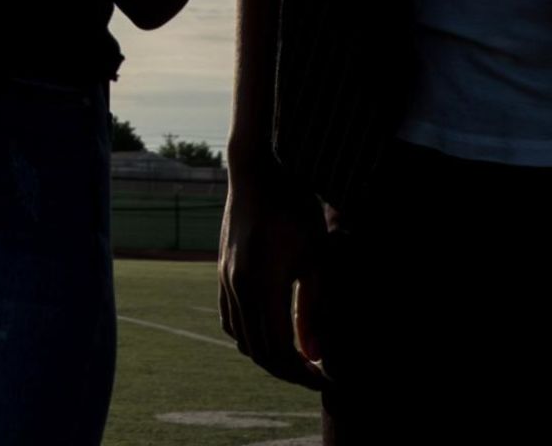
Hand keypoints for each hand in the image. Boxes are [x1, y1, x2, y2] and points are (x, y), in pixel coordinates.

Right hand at [218, 162, 327, 390]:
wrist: (258, 171)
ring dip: (269, 357)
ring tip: (299, 358)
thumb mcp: (316, 258)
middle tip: (318, 375)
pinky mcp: (223, 273)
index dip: (304, 374)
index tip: (328, 380)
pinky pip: (230, 320)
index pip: (280, 353)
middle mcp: (237, 290)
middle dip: (289, 372)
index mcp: (262, 288)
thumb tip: (314, 356)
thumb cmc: (295, 209)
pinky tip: (272, 333)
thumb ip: (314, 310)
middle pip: (259, 353)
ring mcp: (226, 281)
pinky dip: (250, 337)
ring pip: (242, 340)